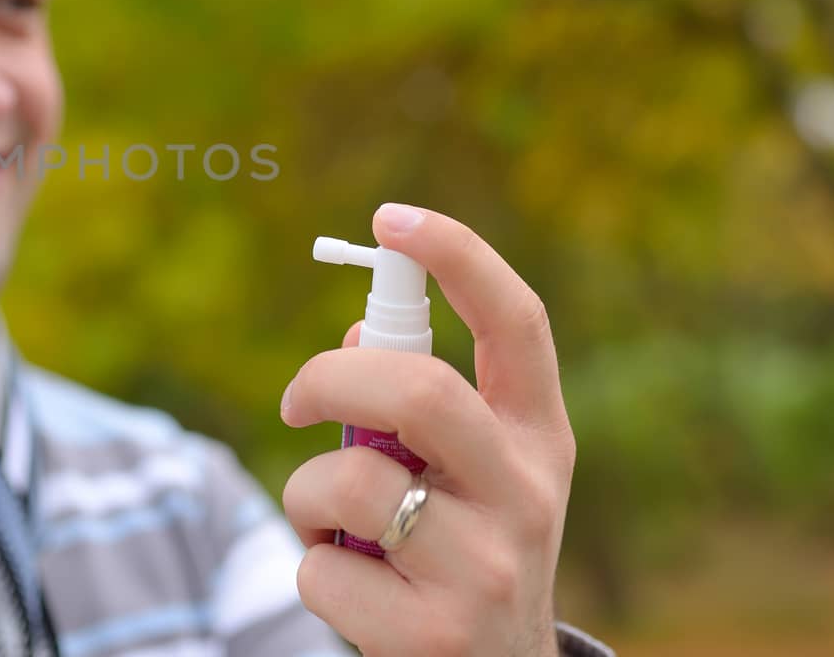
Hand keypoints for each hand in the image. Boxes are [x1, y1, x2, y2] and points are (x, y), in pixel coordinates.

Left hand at [279, 204, 574, 656]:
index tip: (391, 219)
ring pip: (348, 481)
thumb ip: (420, 404)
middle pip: (419, 389)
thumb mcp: (470, 475)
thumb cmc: (464, 549)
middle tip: (295, 402)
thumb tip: (354, 338)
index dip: (458, 256)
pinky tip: (354, 592)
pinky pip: (320, 566)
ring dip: (304, 492)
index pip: (518, 322)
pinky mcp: (432, 635)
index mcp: (537, 437)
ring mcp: (486, 568)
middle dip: (329, 378)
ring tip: (328, 521)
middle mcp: (528, 495)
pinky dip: (311, 566)